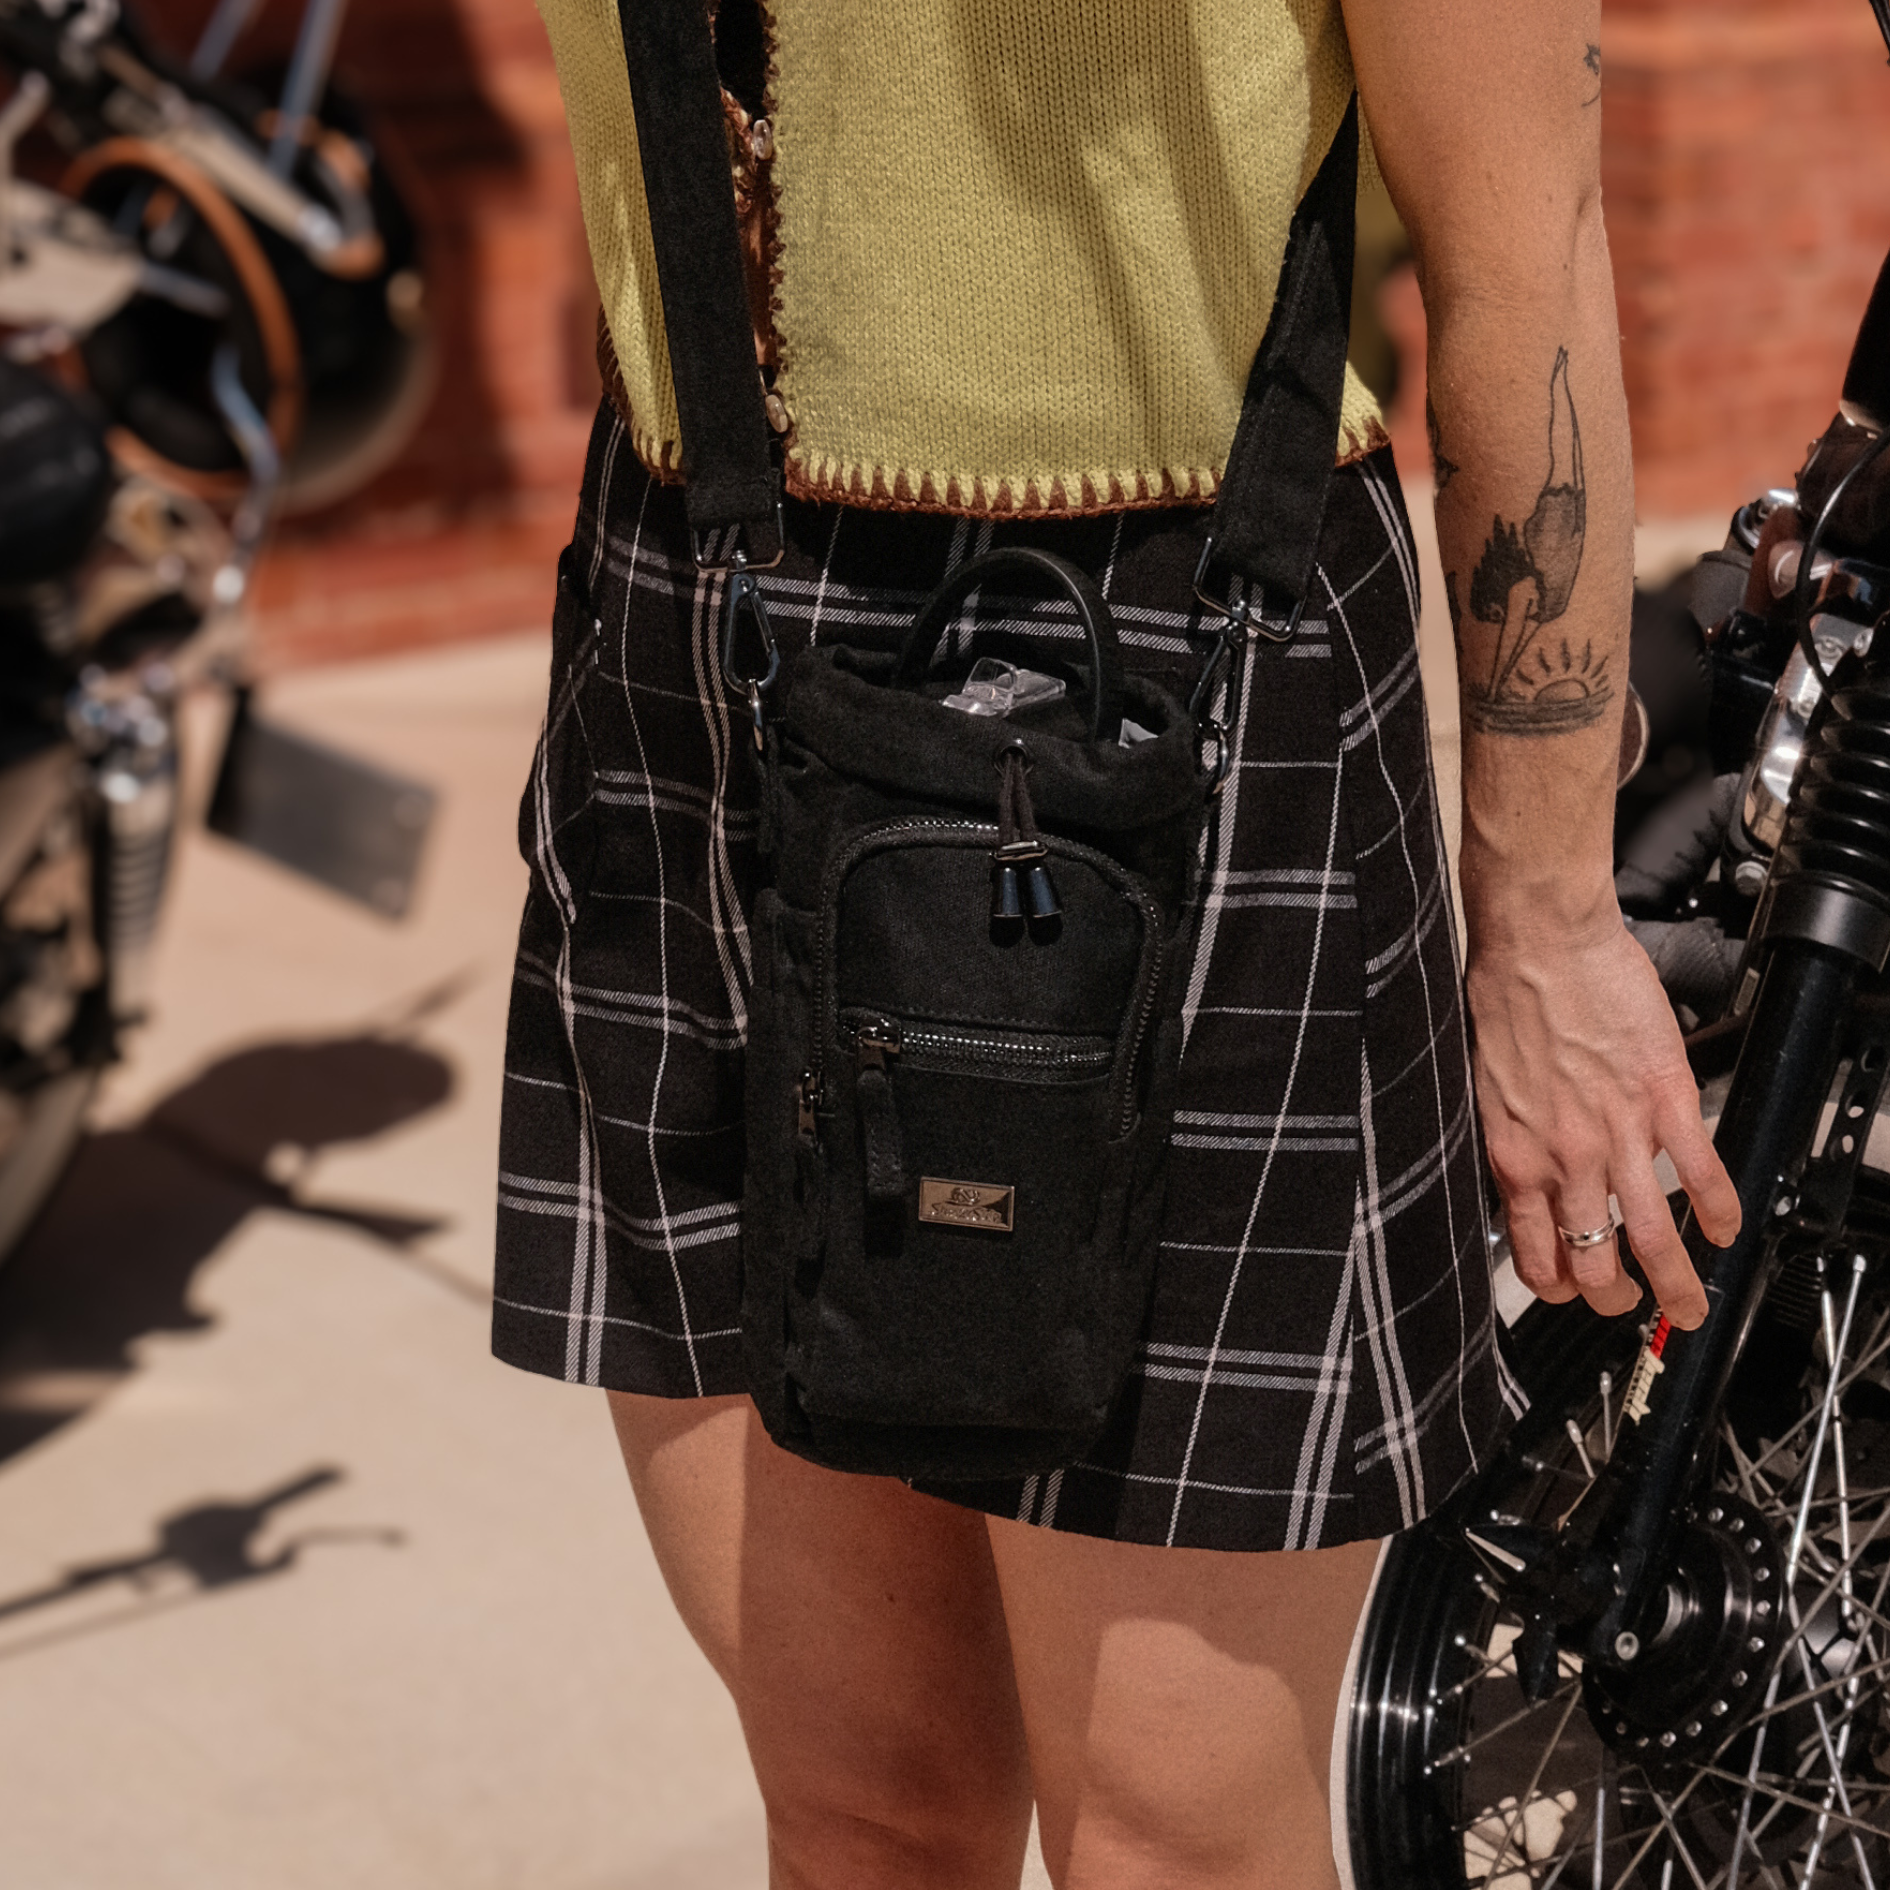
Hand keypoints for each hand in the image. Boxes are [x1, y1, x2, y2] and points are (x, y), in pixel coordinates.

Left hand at [1464, 913, 1740, 1327]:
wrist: (1539, 942)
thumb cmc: (1503, 996)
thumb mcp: (1484, 1088)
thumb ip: (1510, 1139)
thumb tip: (1521, 1175)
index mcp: (1514, 1157)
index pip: (1535, 1254)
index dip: (1558, 1287)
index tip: (1571, 1293)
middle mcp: (1565, 1159)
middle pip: (1594, 1263)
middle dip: (1614, 1297)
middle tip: (1630, 1303)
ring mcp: (1619, 1135)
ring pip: (1654, 1239)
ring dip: (1676, 1284)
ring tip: (1689, 1306)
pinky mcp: (1665, 1101)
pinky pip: (1702, 1176)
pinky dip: (1719, 1213)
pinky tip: (1724, 1229)